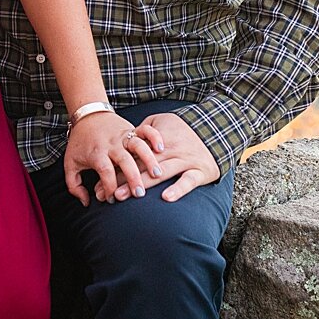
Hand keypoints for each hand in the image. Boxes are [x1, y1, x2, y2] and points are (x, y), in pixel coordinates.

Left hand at [63, 111, 161, 206]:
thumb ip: (74, 186)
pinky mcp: (131, 129)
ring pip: (138, 146)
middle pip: (124, 161)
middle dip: (133, 178)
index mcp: (96, 153)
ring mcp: (123, 136)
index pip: (105, 172)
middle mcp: (111, 144)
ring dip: (148, 159)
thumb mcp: (70, 163)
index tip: (113, 198)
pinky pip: (145, 130)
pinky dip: (154, 137)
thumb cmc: (79, 142)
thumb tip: (86, 201)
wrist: (87, 114)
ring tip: (157, 174)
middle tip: (139, 194)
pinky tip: (160, 148)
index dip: (110, 186)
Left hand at [93, 112, 219, 203]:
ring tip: (123, 196)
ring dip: (141, 184)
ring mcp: (186, 160)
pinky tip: (166, 198)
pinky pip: (188, 181)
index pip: (134, 154)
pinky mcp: (200, 171)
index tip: (99, 182)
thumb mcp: (165, 121)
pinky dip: (178, 189)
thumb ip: (145, 129)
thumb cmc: (187, 129)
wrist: (219, 130)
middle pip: (142, 165)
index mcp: (160, 139)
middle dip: (122, 179)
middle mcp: (171, 150)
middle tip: (104, 194)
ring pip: (161, 173)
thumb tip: (127, 138)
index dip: (117, 168)